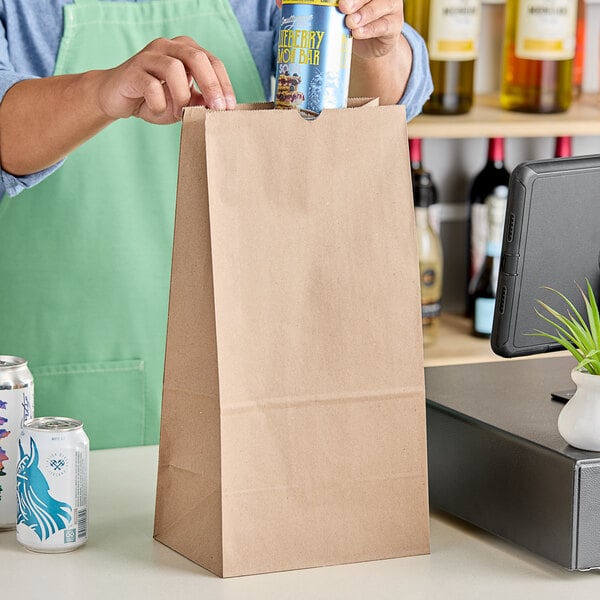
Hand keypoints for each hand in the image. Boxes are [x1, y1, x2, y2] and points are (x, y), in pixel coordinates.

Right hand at [95, 36, 236, 123]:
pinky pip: (151, 86)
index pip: (212, 61)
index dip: (223, 84)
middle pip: (196, 57)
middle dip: (211, 85)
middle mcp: (168, 47)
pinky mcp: (133, 70)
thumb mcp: (183, 103)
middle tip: (217, 109)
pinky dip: (159, 103)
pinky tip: (157, 111)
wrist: (117, 98)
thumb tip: (220, 108)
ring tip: (177, 112)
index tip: (230, 107)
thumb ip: (200, 102)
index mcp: (185, 50)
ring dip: (181, 96)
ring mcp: (149, 55)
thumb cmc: (154, 99)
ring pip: (174, 69)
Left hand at [338, 0, 404, 59]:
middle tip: (344, 7)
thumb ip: (344, 6)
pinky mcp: (395, 25)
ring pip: (382, 5)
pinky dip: (369, 29)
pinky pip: (384, 25)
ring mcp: (392, 7)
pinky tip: (358, 33)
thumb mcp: (347, 12)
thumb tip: (335, 5)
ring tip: (351, 22)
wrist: (369, 44)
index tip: (340, 1)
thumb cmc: (356, 22)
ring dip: (365, 14)